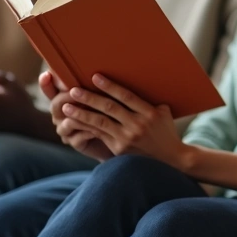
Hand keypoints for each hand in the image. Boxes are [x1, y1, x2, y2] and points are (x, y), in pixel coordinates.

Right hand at [39, 72, 110, 160]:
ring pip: (68, 122)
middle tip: (75, 91)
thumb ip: (94, 85)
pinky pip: (78, 137)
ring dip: (81, 116)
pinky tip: (99, 130)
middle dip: (66, 97)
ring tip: (93, 111)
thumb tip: (96, 69)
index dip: (46, 84)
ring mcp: (66, 130)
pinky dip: (89, 132)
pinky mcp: (75, 143)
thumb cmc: (107, 113)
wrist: (114, 138)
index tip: (46, 74)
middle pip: (56, 105)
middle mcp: (61, 115)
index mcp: (64, 101)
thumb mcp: (101, 96)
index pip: (50, 91)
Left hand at [60, 74, 186, 168]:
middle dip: (89, 98)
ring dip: (81, 114)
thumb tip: (139, 84)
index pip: (127, 96)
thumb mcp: (164, 114)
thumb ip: (150, 102)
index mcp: (150, 113)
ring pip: (100, 122)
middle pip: (110, 108)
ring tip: (66, 107)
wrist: (170, 159)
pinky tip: (74, 123)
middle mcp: (138, 125)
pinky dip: (86, 128)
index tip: (95, 77)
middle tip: (73, 90)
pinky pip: (99, 135)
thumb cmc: (166, 133)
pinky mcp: (119, 149)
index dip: (110, 86)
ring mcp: (127, 138)